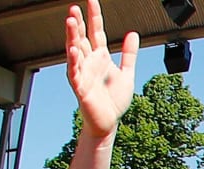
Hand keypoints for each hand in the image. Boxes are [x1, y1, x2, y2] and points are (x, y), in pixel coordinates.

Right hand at [65, 2, 137, 139]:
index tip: (91, 1)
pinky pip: (74, 72)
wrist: (108, 122)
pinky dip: (74, 61)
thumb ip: (129, 54)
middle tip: (74, 7)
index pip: (95, 32)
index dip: (94, 16)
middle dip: (78, 23)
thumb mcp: (127, 73)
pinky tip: (73, 50)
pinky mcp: (80, 87)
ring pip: (74, 50)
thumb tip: (133, 34)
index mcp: (100, 57)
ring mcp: (82, 73)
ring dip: (72, 36)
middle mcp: (89, 62)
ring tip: (71, 21)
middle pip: (81, 38)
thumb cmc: (113, 100)